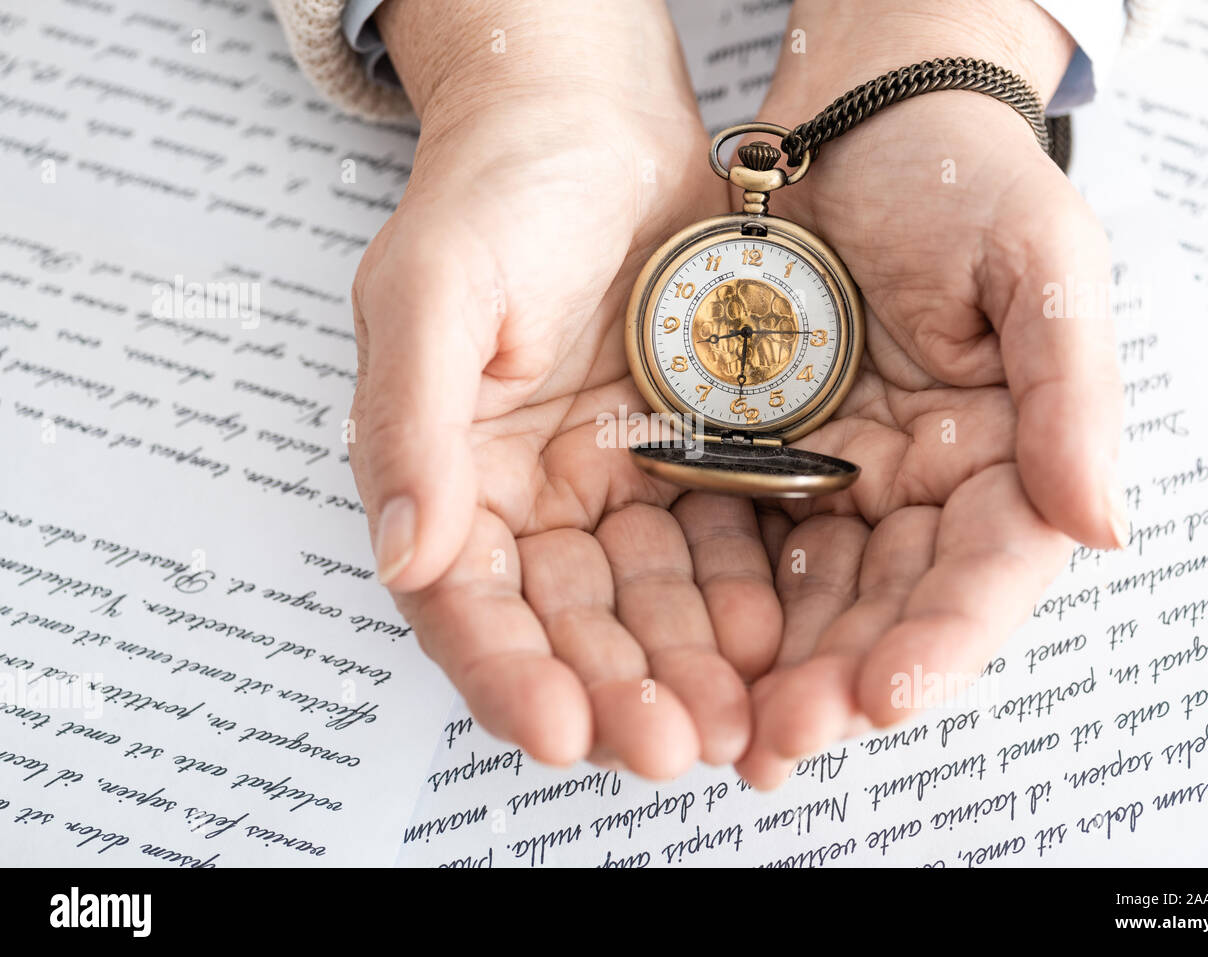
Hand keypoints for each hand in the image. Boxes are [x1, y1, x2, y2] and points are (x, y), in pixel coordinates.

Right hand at [348, 0, 780, 776]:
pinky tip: (770, 636)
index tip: (559, 731)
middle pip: (570, 625)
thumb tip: (404, 550)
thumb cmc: (499, 191)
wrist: (598, 124)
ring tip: (738, 720)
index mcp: (451, 475)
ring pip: (651, 602)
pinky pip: (718, 544)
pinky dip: (741, 596)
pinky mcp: (690, 462)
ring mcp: (614, 485)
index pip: (467, 602)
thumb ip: (410, 420)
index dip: (507, 673)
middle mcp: (531, 498)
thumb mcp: (432, 289)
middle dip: (618, 694)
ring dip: (688, 667)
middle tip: (677, 747)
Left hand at [734, 0, 1124, 786]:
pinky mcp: (770, 468)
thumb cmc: (960, 182)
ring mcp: (844, 484)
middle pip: (892, 609)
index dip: (943, 642)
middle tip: (779, 740)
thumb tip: (1103, 525)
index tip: (885, 694)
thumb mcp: (1040, 265)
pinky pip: (745, 549)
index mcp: (1007, 458)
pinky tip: (688, 652)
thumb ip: (1071, 394)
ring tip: (727, 727)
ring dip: (775, 669)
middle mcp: (927, 490)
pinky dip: (723, 606)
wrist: (856, 129)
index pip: (987, 575)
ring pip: (815, 601)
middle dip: (840, 680)